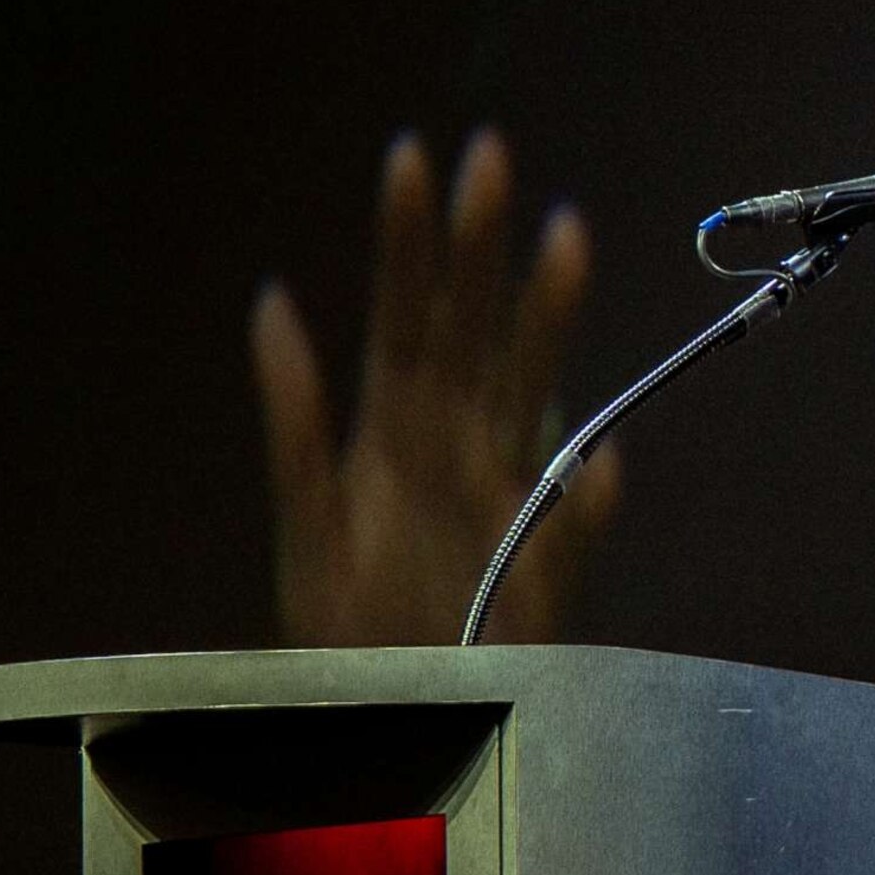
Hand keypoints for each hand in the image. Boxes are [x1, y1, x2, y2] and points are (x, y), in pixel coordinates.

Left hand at [252, 128, 617, 646]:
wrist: (383, 721)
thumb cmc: (341, 631)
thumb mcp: (301, 524)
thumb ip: (294, 420)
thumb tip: (273, 303)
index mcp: (393, 434)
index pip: (405, 318)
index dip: (411, 241)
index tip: (415, 157)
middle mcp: (455, 449)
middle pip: (473, 332)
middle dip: (480, 245)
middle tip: (492, 153)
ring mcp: (504, 499)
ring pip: (530, 391)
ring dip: (544, 318)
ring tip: (563, 234)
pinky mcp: (541, 570)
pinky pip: (571, 529)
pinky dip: (586, 503)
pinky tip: (601, 461)